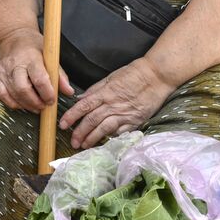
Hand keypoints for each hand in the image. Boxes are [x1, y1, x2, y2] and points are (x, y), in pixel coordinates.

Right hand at [0, 27, 73, 112]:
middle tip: (44, 105)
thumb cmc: (33, 44)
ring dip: (27, 105)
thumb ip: (59, 74)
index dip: (47, 93)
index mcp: (31, 57)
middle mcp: (15, 65)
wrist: (12, 36)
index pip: (39, 79)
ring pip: (13, 94)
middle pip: (23, 89)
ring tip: (37, 106)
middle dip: (36, 102)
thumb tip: (68, 91)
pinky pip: (3, 95)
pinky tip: (23, 104)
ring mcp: (4, 72)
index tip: (52, 99)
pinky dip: (14, 103)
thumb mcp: (50, 54)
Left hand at [57, 58, 172, 149]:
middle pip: (91, 120)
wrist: (156, 76)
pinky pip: (120, 132)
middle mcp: (112, 104)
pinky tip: (104, 143)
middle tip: (72, 142)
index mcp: (105, 92)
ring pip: (104, 129)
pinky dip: (111, 138)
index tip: (62, 125)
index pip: (83, 106)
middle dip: (80, 132)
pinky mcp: (135, 121)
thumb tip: (81, 98)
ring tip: (84, 145)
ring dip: (92, 138)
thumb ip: (96, 89)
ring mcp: (124, 114)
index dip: (72, 116)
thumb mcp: (111, 77)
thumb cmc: (134, 74)